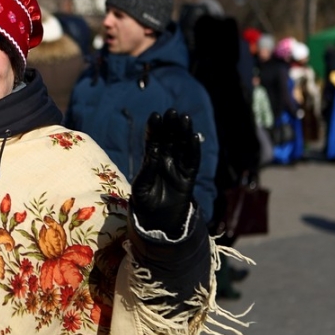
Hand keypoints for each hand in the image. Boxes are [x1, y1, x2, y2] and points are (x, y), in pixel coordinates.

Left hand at [131, 109, 199, 238]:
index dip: (154, 129)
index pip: (153, 141)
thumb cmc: (144, 204)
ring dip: (183, 132)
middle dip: (170, 126)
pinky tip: (194, 136)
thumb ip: (147, 169)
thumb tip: (154, 150)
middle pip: (169, 139)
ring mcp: (177, 167)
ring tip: (184, 118)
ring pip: (182, 146)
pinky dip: (193, 149)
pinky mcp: (188, 177)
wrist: (157, 223)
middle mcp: (165, 160)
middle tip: (172, 112)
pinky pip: (192, 161)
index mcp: (151, 160)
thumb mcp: (140, 186)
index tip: (155, 116)